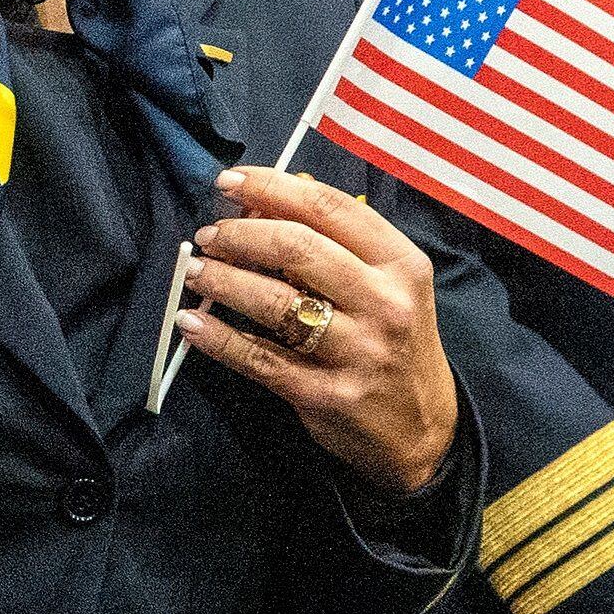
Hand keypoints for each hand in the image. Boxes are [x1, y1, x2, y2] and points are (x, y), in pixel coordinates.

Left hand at [174, 166, 460, 494]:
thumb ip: (338, 243)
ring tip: (194, 271)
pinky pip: (258, 358)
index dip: (271, 187)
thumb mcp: (390, 287)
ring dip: (222, 279)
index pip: (330, 208)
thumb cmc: (396, 344)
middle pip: (297, 248)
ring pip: (274, 301)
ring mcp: (357, 351)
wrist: (423, 433)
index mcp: (402, 265)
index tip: (229, 181)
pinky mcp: (326, 394)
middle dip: (239, 233)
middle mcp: (384, 303)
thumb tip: (264, 200)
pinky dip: (217, 338)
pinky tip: (190, 323)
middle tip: (208, 235)